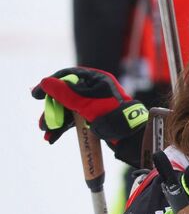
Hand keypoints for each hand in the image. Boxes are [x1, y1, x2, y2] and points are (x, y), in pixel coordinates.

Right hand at [31, 67, 147, 145]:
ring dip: (55, 120)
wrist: (128, 134)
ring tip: (47, 133)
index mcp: (96, 79)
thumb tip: (45, 81)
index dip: (50, 84)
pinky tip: (52, 138)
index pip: (68, 75)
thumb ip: (64, 92)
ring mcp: (93, 103)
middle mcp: (94, 89)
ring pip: (67, 108)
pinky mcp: (92, 116)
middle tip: (42, 123)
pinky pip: (73, 119)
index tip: (35, 94)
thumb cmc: (110, 114)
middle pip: (65, 95)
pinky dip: (63, 127)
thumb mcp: (84, 103)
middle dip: (52, 109)